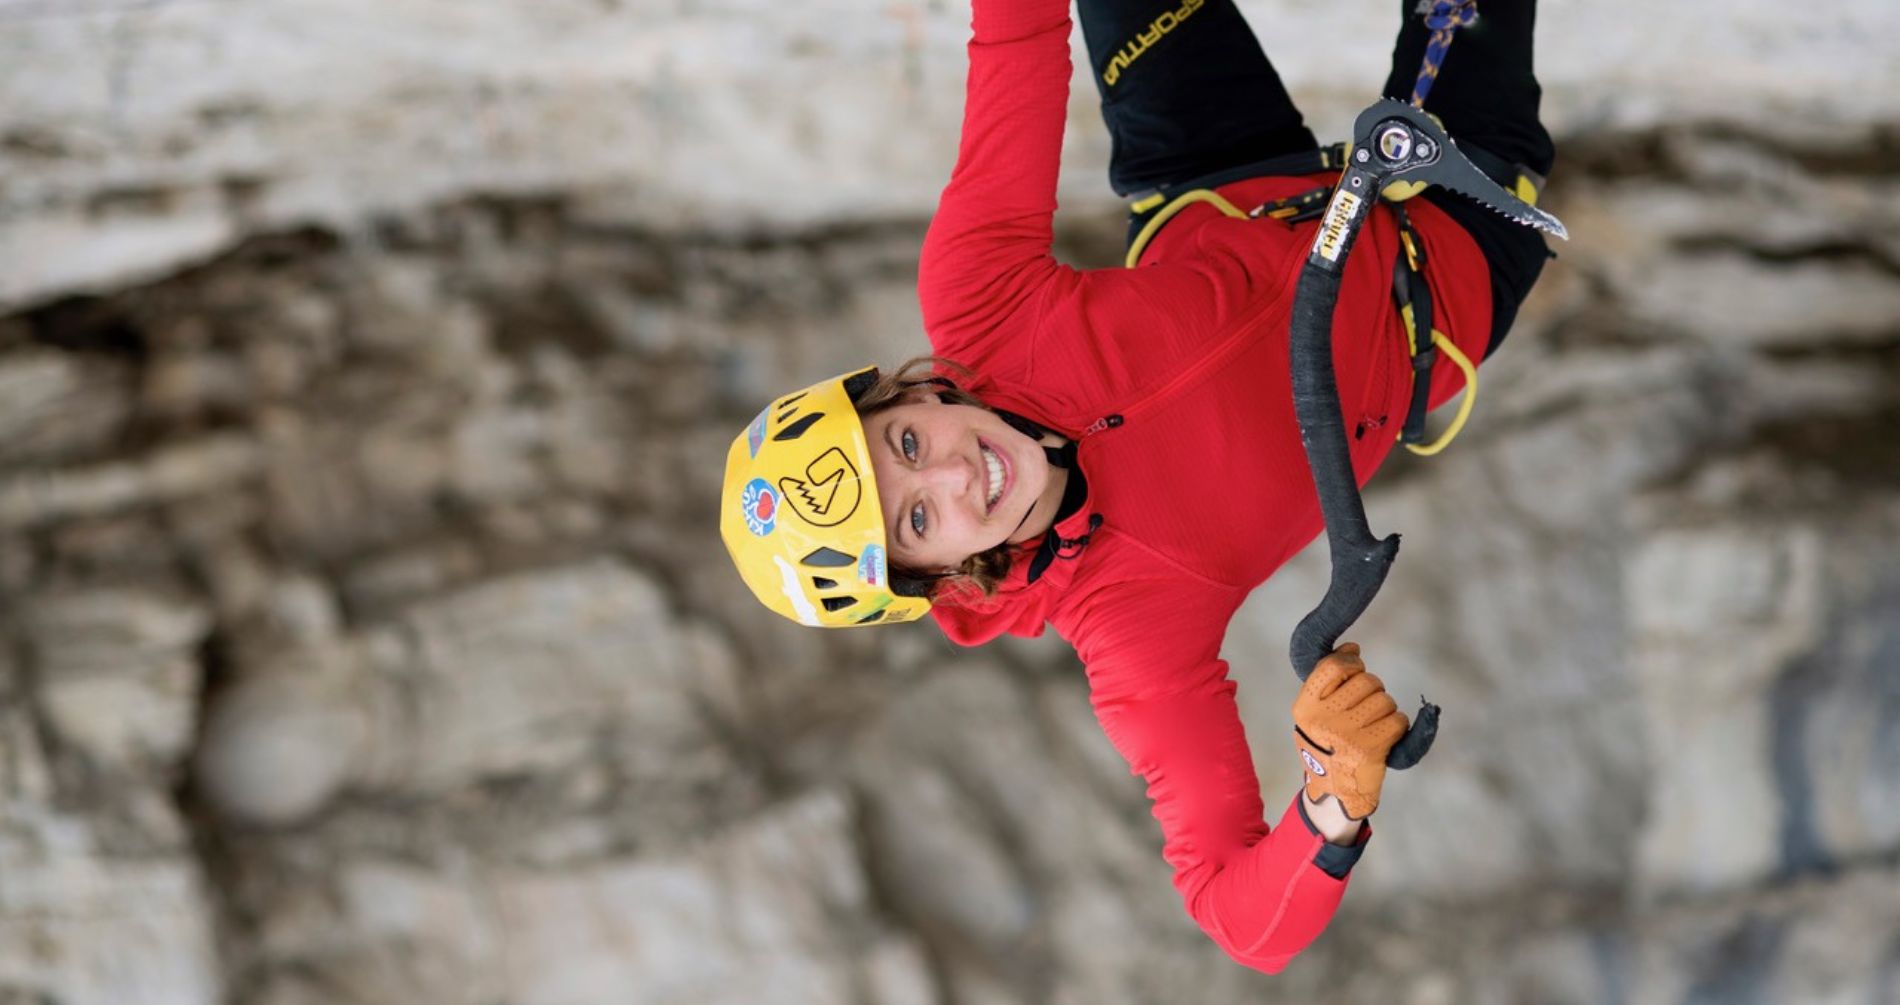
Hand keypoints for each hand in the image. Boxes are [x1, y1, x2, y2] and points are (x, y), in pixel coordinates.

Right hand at [1292, 643, 1408, 819]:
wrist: (1336, 791)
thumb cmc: (1327, 743)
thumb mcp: (1315, 713)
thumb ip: (1329, 680)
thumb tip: (1352, 647)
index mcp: (1305, 708)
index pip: (1332, 666)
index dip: (1351, 660)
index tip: (1357, 665)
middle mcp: (1324, 720)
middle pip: (1366, 681)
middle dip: (1373, 688)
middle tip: (1366, 704)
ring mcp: (1347, 736)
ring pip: (1384, 700)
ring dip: (1386, 708)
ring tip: (1373, 722)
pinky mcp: (1371, 749)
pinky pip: (1397, 720)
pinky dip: (1397, 725)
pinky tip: (1385, 734)